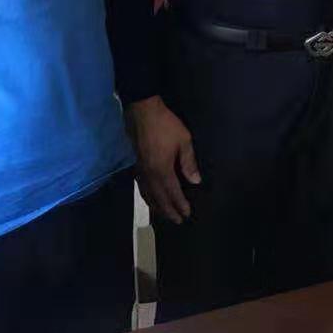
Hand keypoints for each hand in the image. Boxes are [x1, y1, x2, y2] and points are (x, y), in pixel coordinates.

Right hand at [127, 96, 200, 223]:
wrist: (142, 111)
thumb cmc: (166, 125)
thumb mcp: (183, 140)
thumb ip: (189, 162)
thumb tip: (195, 181)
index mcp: (162, 170)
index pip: (172, 193)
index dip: (179, 205)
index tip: (186, 215)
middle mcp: (149, 174)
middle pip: (158, 198)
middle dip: (168, 211)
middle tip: (177, 221)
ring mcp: (141, 170)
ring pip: (148, 194)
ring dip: (156, 206)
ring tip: (163, 214)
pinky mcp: (136, 163)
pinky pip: (141, 186)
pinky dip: (146, 195)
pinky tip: (149, 196)